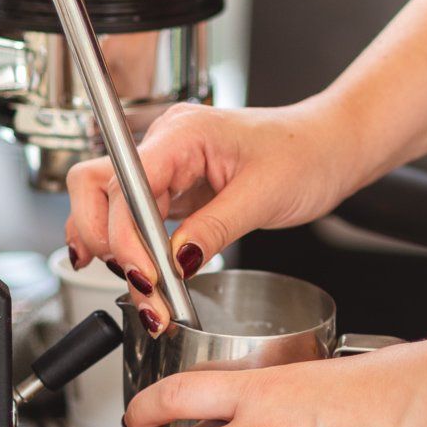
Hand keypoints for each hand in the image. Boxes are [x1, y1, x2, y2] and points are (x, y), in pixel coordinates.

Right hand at [64, 101, 347, 333]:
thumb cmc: (305, 154)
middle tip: (143, 290)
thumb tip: (174, 264)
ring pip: (107, 207)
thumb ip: (212, 230)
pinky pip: (133, 218)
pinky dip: (132, 249)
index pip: (126, 184)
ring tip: (146, 292)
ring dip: (115, 251)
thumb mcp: (262, 196)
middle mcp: (163, 144)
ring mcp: (164, 166)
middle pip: (97, 191)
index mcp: (182, 133)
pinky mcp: (173, 188)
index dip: (125, 235)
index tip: (146, 276)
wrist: (328, 148)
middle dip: (108, 245)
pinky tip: (143, 274)